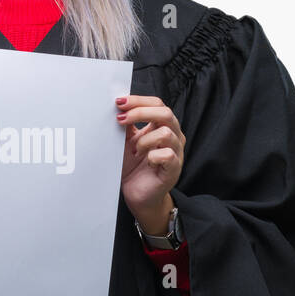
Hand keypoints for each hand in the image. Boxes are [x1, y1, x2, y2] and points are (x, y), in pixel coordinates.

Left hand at [116, 95, 184, 225]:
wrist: (138, 194)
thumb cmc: (134, 167)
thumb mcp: (126, 141)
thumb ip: (126, 124)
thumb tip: (118, 106)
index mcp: (162, 126)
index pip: (157, 104)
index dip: (138, 100)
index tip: (118, 102)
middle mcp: (173, 136)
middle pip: (165, 112)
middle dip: (140, 112)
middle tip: (120, 119)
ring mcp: (176, 152)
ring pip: (166, 133)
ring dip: (145, 140)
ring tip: (135, 151)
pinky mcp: (175, 168)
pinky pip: (166, 154)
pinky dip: (152, 156)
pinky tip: (146, 161)